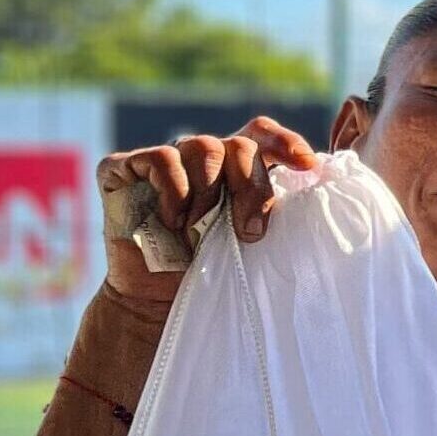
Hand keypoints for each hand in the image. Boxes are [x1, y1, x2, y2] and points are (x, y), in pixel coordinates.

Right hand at [95, 116, 318, 308]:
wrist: (157, 301)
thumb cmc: (208, 268)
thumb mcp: (247, 236)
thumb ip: (267, 206)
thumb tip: (312, 179)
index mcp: (234, 166)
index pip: (262, 135)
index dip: (286, 144)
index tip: (307, 166)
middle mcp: (201, 155)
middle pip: (240, 145)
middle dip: (252, 187)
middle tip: (250, 232)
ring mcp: (164, 157)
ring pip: (204, 148)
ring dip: (211, 194)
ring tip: (200, 231)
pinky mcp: (124, 165)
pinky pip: (162, 160)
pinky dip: (175, 192)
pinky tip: (172, 221)